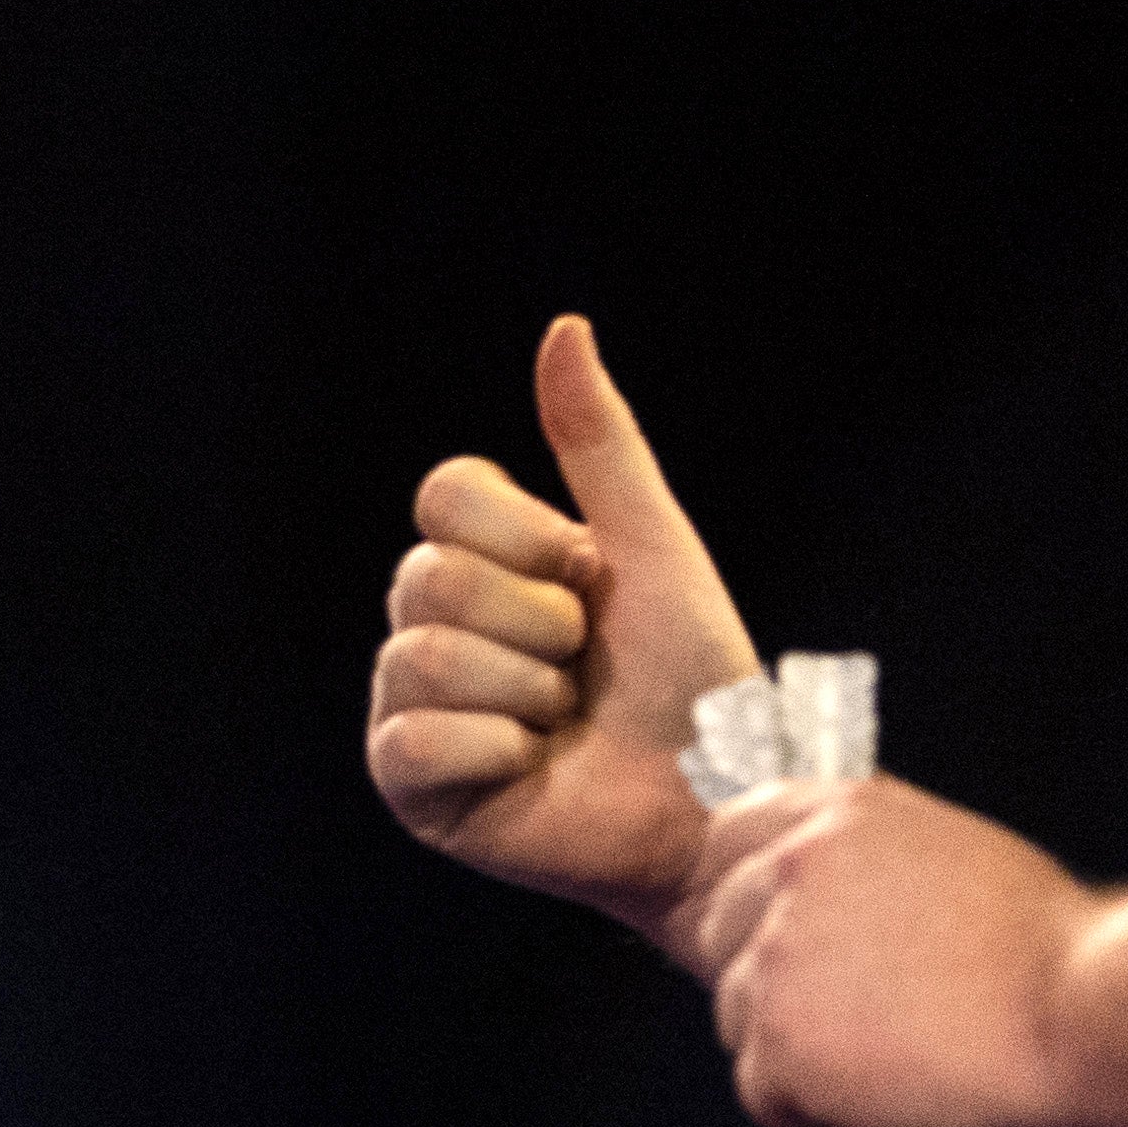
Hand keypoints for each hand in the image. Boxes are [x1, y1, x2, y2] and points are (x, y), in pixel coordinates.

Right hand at [364, 313, 762, 946]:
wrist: (716, 799)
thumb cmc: (695, 678)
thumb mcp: (651, 544)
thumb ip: (598, 441)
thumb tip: (564, 327)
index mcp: (490, 562)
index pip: (443, 495)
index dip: (522, 533)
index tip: (585, 578)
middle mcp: (438, 626)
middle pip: (428, 575)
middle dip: (536, 624)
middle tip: (582, 669)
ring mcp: (417, 706)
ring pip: (422, 653)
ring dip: (524, 692)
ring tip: (563, 723)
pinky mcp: (412, 785)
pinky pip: (412, 736)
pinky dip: (494, 751)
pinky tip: (531, 771)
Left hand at [686, 773, 1106, 1126]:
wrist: (1083, 1012)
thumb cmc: (1046, 950)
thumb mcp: (948, 853)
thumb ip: (869, 860)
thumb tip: (827, 888)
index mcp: (835, 816)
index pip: (728, 839)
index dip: (749, 898)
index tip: (777, 937)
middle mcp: (791, 871)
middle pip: (718, 933)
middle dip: (769, 982)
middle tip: (852, 1019)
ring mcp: (777, 956)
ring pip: (736, 1019)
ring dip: (793, 1052)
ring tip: (887, 1062)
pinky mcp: (779, 1042)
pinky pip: (760, 1093)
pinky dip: (811, 1113)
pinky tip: (881, 1102)